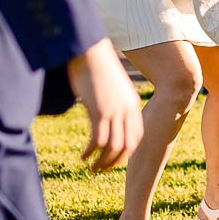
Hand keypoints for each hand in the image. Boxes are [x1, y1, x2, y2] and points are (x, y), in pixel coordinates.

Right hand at [67, 38, 142, 170]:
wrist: (89, 49)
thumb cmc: (95, 64)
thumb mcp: (110, 85)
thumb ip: (112, 99)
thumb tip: (104, 111)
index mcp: (131, 104)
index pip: (135, 136)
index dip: (126, 152)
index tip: (114, 159)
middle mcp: (127, 110)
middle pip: (127, 146)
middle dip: (115, 162)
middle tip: (101, 170)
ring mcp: (114, 111)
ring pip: (113, 147)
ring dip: (102, 162)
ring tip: (91, 168)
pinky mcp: (99, 111)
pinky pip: (98, 140)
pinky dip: (91, 152)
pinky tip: (83, 157)